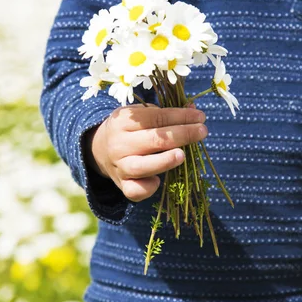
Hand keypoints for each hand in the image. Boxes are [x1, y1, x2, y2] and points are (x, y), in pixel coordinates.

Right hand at [84, 104, 207, 201]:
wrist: (99, 148)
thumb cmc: (129, 129)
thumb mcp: (140, 115)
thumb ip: (165, 113)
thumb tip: (194, 110)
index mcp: (123, 121)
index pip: (157, 117)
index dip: (181, 117)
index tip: (200, 117)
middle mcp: (119, 144)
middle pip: (154, 140)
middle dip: (182, 135)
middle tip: (202, 131)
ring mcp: (120, 166)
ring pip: (142, 166)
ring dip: (164, 161)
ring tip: (183, 155)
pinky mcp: (122, 185)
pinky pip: (135, 190)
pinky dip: (147, 188)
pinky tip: (159, 181)